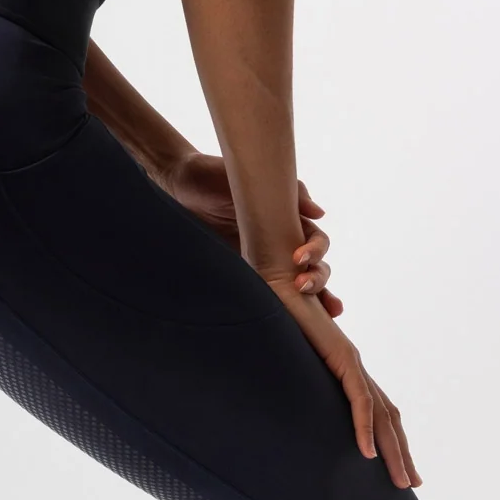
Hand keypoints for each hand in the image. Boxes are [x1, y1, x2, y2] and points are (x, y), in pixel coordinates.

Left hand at [162, 152, 341, 316]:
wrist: (180, 185)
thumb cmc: (217, 176)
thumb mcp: (255, 179)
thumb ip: (290, 193)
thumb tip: (319, 212)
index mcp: (287, 221)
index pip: (316, 241)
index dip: (317, 251)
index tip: (300, 258)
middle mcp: (279, 243)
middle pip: (313, 268)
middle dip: (318, 280)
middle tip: (303, 286)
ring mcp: (261, 261)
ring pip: (295, 286)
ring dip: (312, 299)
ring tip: (317, 312)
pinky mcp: (240, 274)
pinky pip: (264, 295)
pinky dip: (281, 310)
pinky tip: (289, 323)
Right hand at [260, 276, 420, 487]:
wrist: (278, 284)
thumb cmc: (279, 316)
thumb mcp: (289, 360)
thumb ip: (295, 379)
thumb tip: (281, 399)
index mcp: (346, 371)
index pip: (377, 412)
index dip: (390, 440)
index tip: (396, 468)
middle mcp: (356, 368)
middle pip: (388, 419)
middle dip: (402, 453)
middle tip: (411, 484)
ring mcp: (353, 363)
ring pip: (382, 416)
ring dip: (393, 451)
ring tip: (400, 480)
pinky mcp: (343, 358)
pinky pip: (359, 401)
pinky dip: (365, 429)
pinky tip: (369, 455)